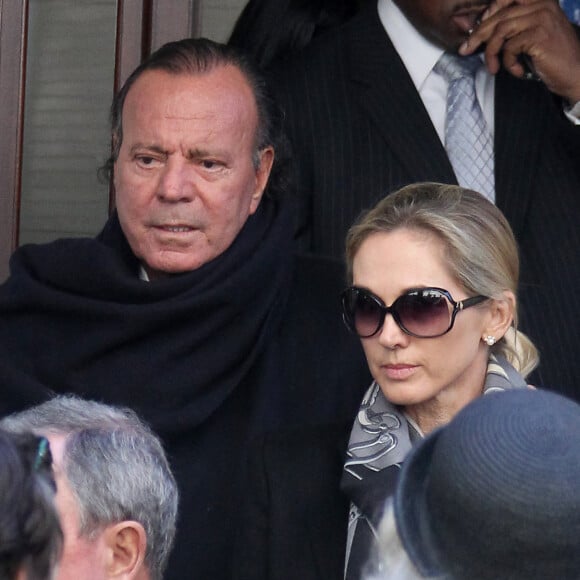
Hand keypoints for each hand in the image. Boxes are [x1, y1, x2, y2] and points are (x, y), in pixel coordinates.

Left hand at [459, 0, 579, 101]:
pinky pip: (509, 47)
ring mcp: (541, 18)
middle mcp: (541, 4)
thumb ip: (511, 29)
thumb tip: (478, 34)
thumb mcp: (529, 38)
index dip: (487, 13)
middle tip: (465, 50)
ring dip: (491, 53)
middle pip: (499, 16)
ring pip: (500, 31)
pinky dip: (508, 63)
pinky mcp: (539, 35)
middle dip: (477, 35)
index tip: (475, 32)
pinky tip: (517, 71)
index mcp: (539, 1)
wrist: (574, 73)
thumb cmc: (549, 58)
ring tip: (493, 68)